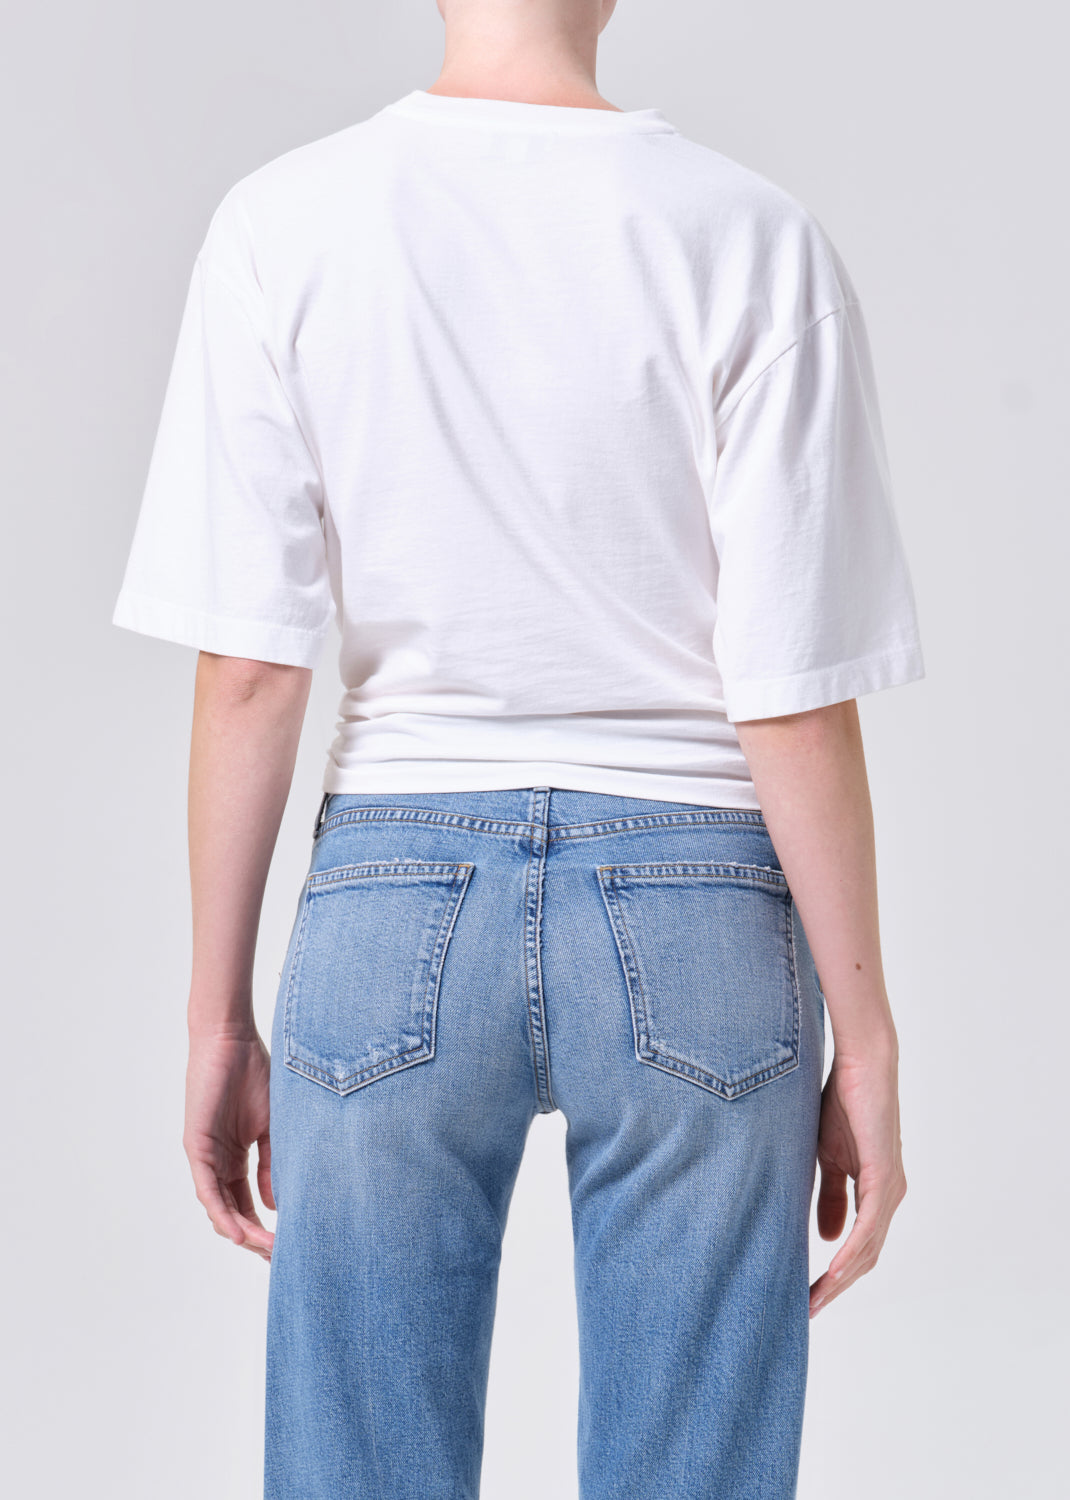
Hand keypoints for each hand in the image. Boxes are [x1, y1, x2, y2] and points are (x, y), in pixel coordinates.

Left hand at [183, 1024, 275, 1261]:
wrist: (232, 1039)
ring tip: (267, 1250)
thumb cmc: (255, 1072)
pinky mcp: (197, 1148)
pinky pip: (209, 1191)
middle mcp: (219, 1162)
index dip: (266, 1226)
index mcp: (237, 1157)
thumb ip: (273, 1164)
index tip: (289, 1244)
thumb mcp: (273, 1127)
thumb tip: (277, 1205)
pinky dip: (223, 1214)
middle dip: (255, 1239)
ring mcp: (206, 1157)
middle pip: (234, 1212)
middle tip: (280, 1258)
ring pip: (220, 1208)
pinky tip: (240, 1233)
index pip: (248, 1202)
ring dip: (242, 1233)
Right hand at [809, 1042, 906, 1315]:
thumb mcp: (828, 1157)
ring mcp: (891, 1190)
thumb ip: (830, 1196)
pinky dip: (851, 1251)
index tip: (806, 1296)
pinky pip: (869, 1226)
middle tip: (806, 1310)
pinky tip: (833, 1270)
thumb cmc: (845, 1103)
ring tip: (813, 1300)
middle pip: (864, 1259)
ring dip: (839, 1279)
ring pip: (867, 1250)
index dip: (834, 1275)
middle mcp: (890, 1198)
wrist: (862, 1065)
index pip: (857, 1247)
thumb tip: (826, 1236)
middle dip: (834, 1287)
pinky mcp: (885, 1177)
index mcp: (876, 1194)